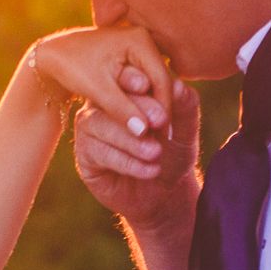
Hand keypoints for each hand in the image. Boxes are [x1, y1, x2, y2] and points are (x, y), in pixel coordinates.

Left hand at [30, 25, 171, 134]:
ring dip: (154, 107)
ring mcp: (139, 46)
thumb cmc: (72, 67)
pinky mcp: (133, 56)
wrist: (53, 54)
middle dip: (161, 109)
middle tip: (164, 138)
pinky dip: (145, 101)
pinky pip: (146, 81)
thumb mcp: (98, 90)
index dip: (164, 109)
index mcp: (139, 40)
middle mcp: (143, 39)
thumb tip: (145, 131)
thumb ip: (122, 109)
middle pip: (161, 80)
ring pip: (154, 83)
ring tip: (156, 134)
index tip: (163, 135)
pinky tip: (145, 122)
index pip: (161, 79)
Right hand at [72, 68, 201, 228]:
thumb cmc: (173, 154)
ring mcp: (90, 129)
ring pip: (99, 125)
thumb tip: (178, 86)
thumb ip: (185, 108)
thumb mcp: (185, 131)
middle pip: (108, 99)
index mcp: (125, 90)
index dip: (133, 78)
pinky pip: (99, 153)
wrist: (163, 193)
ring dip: (130, 139)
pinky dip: (127, 162)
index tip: (148, 85)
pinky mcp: (85, 156)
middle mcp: (102, 105)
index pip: (125, 76)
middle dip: (135, 109)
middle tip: (159, 122)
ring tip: (155, 153)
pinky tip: (150, 170)